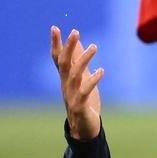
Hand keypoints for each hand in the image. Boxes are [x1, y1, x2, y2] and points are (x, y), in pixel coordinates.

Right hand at [50, 27, 103, 141]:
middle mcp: (66, 85)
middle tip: (75, 31)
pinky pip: (85, 91)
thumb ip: (78, 63)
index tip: (55, 27)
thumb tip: (78, 44)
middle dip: (68, 47)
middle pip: (64, 63)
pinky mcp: (80, 106)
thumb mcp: (81, 79)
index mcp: (65, 78)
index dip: (55, 44)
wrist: (83, 129)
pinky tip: (101, 71)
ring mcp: (72, 95)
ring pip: (75, 75)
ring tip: (94, 46)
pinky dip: (93, 80)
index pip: (58, 58)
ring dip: (84, 59)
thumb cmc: (83, 102)